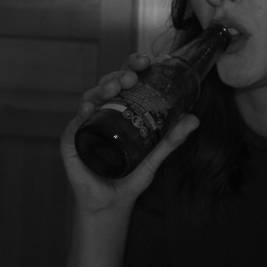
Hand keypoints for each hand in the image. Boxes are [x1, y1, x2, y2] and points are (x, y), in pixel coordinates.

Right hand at [61, 53, 200, 212]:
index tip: (146, 62)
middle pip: (108, 84)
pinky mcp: (71, 140)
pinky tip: (89, 108)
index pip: (126, 81)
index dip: (132, 67)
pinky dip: (82, 113)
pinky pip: (75, 122)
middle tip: (131, 77)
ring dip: (101, 89)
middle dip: (119, 74)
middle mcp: (102, 113)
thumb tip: (194, 120)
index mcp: (121, 110)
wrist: (112, 204)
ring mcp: (85, 125)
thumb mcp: (155, 156)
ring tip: (113, 88)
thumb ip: (172, 139)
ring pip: (91, 97)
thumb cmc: (130, 177)